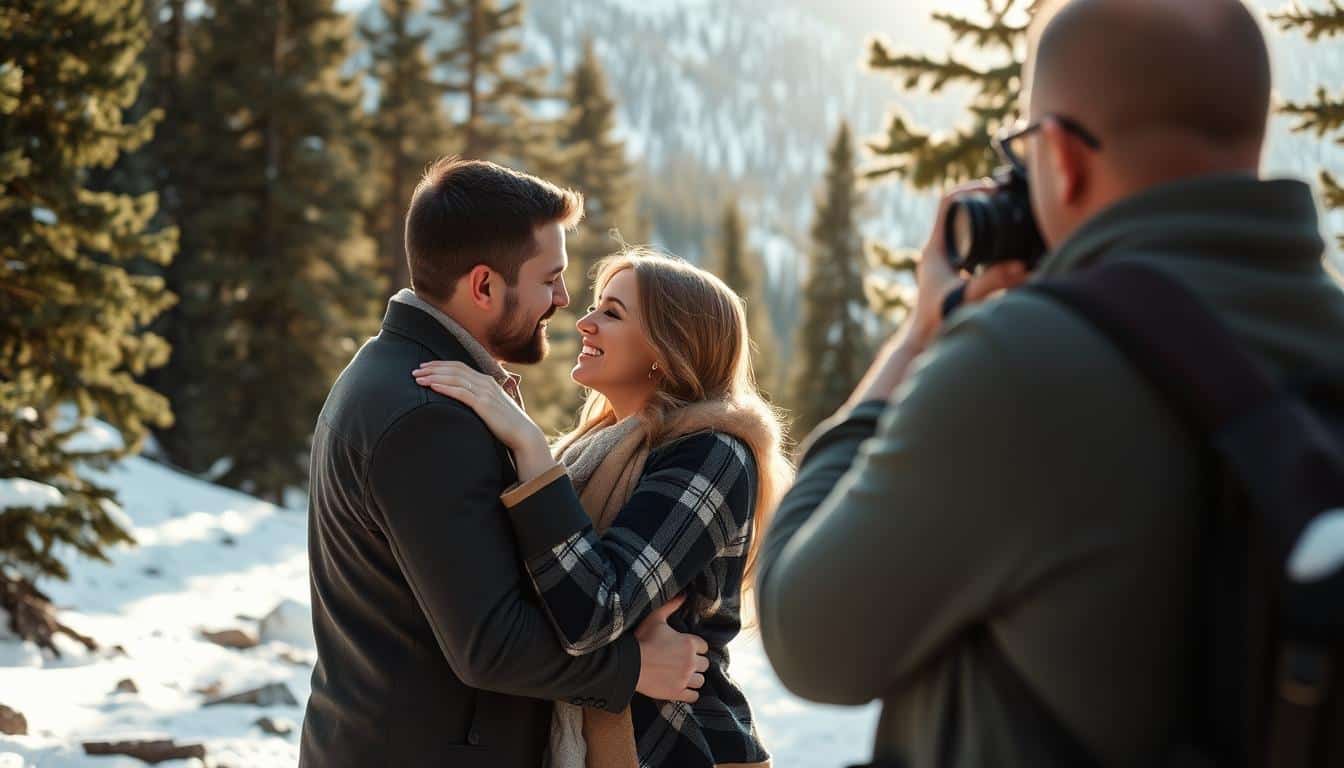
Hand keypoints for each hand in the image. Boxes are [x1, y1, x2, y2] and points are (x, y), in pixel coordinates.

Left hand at [412, 361, 553, 481]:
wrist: (523, 434)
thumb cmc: (506, 423)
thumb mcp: (492, 406)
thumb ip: (479, 399)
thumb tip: (464, 401)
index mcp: (487, 381)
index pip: (459, 366)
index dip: (440, 365)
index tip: (424, 367)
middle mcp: (485, 382)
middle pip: (454, 369)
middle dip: (433, 368)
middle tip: (415, 371)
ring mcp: (485, 392)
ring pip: (455, 378)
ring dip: (434, 376)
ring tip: (418, 378)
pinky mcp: (483, 404)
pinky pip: (461, 392)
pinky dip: (445, 387)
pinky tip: (432, 386)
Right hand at [633, 595, 709, 703]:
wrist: (629, 663)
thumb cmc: (642, 639)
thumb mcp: (655, 618)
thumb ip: (671, 605)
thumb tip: (684, 595)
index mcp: (690, 643)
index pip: (703, 647)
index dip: (695, 647)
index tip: (685, 648)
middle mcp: (691, 661)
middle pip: (705, 664)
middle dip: (696, 663)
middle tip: (684, 662)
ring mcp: (685, 679)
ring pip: (700, 680)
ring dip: (694, 678)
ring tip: (684, 675)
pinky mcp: (677, 693)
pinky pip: (694, 696)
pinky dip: (690, 693)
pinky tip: (682, 688)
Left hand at [907, 180, 1030, 353]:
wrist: (923, 341)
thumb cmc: (937, 321)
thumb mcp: (966, 297)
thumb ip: (992, 283)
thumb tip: (1022, 268)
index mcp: (935, 247)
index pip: (947, 202)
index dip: (969, 189)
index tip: (992, 189)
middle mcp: (937, 250)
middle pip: (956, 211)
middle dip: (980, 200)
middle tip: (1004, 197)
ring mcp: (943, 260)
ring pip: (961, 227)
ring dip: (981, 218)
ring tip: (1004, 213)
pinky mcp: (951, 271)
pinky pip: (966, 244)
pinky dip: (983, 238)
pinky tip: (1001, 245)